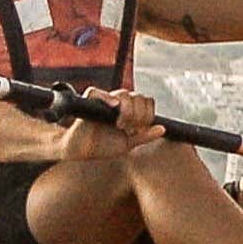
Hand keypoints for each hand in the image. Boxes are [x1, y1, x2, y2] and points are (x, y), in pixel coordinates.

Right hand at [50, 88, 166, 163]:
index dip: (147, 114)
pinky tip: (113, 106)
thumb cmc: (101, 146)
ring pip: (123, 94)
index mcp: (128, 110)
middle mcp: (117, 103)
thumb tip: (162, 129)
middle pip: (138, 96)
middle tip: (129, 128)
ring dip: (127, 110)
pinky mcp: (88, 103)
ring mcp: (103, 102)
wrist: (80, 151)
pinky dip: (106, 97)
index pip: (146, 101)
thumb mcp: (128, 143)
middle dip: (138, 115)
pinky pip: (96, 92)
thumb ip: (145, 136)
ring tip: (120, 125)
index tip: (139, 129)